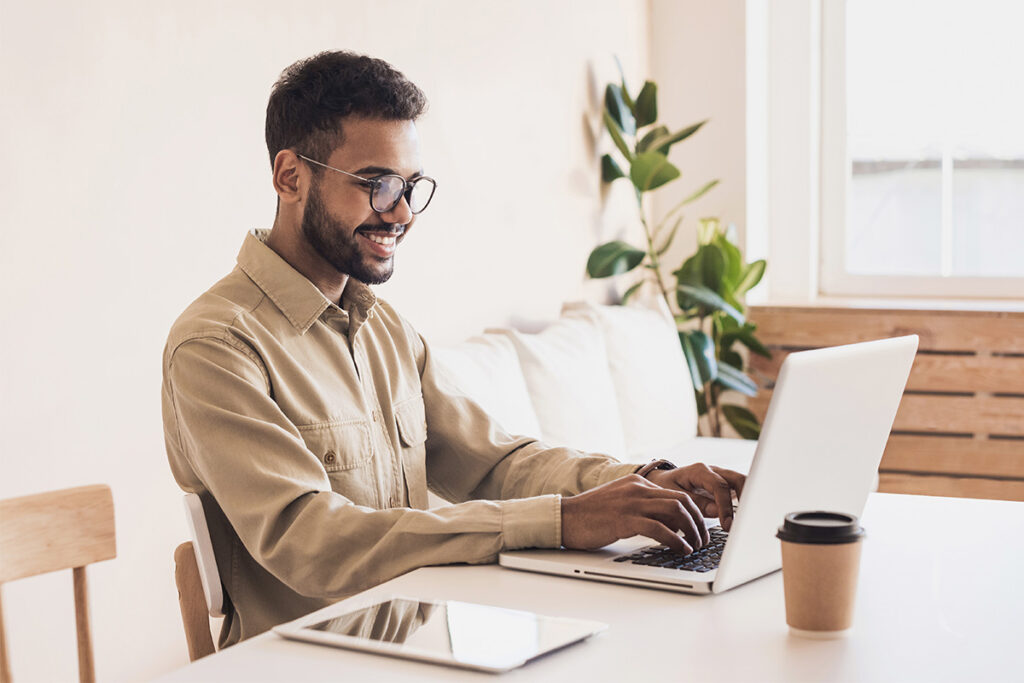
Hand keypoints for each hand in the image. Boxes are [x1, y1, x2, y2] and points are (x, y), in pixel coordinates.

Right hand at [561, 474, 708, 553]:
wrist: (564, 517)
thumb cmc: (589, 516)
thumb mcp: (619, 503)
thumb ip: (641, 507)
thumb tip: (666, 524)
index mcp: (637, 483)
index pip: (676, 494)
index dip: (693, 513)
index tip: (699, 529)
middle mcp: (638, 489)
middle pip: (682, 501)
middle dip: (698, 522)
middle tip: (703, 540)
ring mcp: (631, 502)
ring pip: (676, 512)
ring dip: (692, 532)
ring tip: (696, 547)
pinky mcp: (625, 519)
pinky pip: (660, 528)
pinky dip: (676, 540)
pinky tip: (681, 550)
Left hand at [644, 463, 745, 530]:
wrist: (662, 481)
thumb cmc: (666, 487)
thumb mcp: (674, 495)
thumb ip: (695, 503)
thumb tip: (716, 511)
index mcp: (699, 471)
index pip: (719, 486)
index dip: (725, 506)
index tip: (727, 525)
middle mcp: (714, 471)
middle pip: (738, 479)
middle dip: (746, 499)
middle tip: (745, 522)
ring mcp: (721, 477)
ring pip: (743, 484)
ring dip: (748, 501)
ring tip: (748, 521)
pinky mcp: (725, 486)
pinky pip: (740, 491)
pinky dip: (745, 503)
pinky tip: (745, 519)